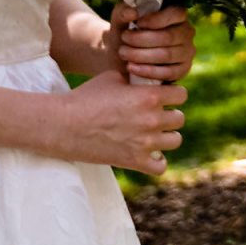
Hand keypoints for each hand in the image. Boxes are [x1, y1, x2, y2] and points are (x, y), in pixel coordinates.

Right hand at [48, 69, 185, 175]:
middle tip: (156, 116)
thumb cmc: (85, 97)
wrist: (64, 125)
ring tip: (153, 135)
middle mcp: (151, 119)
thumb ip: (134, 80)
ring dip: (166, 137)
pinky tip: (148, 154)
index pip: (181, 94)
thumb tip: (145, 80)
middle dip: (169, 115)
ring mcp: (145, 142)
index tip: (164, 97)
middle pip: (179, 118)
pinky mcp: (134, 161)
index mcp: (148, 96)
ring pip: (175, 140)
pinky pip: (161, 166)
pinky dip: (157, 161)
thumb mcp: (112, 78)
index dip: (174, 94)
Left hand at [112, 3, 195, 82]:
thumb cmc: (127, 32)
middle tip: (124, 39)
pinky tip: (132, 67)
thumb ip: (123, 12)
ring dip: (141, 55)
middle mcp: (186, 32)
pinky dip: (147, 71)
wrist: (123, 56)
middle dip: (142, 39)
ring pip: (167, 55)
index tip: (137, 23)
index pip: (175, 13)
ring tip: (123, 53)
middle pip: (168, 36)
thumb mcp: (121, 19)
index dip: (156, 19)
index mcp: (177, 15)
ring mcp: (187, 52)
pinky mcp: (183, 70)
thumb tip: (133, 13)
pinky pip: (168, 73)